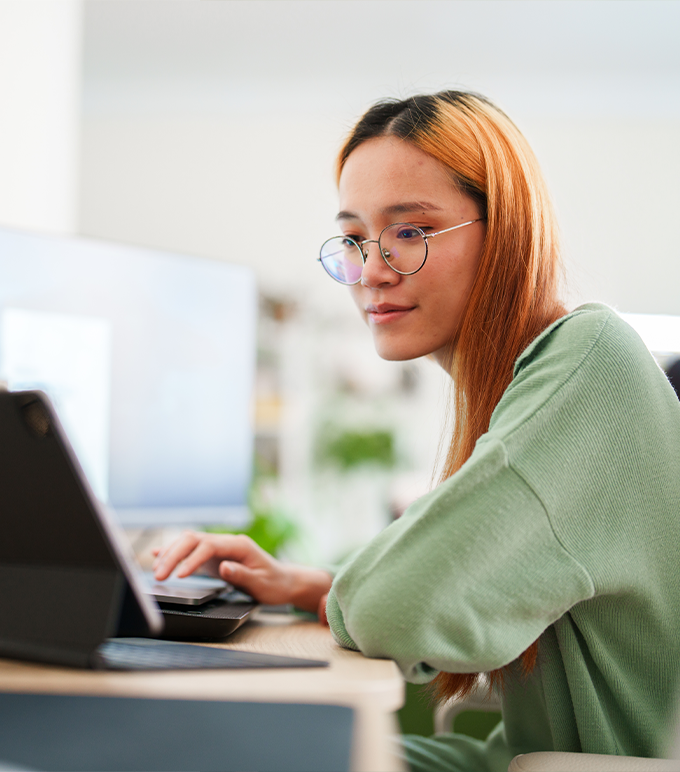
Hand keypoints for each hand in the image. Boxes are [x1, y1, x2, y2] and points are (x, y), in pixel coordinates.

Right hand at [152, 530, 331, 612]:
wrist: (283, 581)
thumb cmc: (274, 583)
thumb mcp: (261, 583)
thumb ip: (241, 575)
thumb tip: (223, 566)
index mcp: (239, 545)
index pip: (209, 546)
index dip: (191, 558)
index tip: (179, 574)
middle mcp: (227, 542)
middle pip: (194, 540)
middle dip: (174, 554)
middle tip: (159, 575)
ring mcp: (219, 548)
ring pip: (189, 543)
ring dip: (171, 553)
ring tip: (156, 570)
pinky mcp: (214, 556)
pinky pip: (191, 550)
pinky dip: (174, 552)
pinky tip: (157, 554)